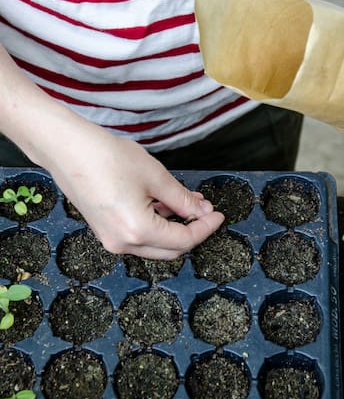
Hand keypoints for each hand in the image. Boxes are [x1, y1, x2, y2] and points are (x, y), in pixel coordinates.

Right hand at [47, 127, 224, 259]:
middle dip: (192, 230)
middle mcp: (123, 244)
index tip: (219, 215)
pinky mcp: (104, 230)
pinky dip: (156, 224)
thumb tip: (201, 212)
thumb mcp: (155, 177)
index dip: (205, 228)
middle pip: (170, 249)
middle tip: (206, 210)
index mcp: (138, 232)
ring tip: (189, 201)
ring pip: (154, 243)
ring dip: (174, 226)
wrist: (68, 149)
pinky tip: (166, 203)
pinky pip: (138, 235)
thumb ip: (182, 199)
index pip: (184, 241)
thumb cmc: (108, 158)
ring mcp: (111, 240)